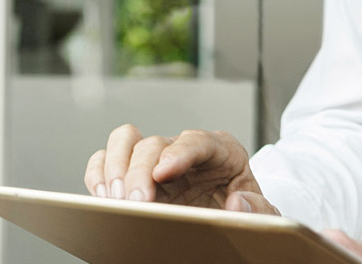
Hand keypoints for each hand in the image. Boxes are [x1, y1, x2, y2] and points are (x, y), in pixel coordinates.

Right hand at [82, 124, 277, 213]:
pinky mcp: (133, 175)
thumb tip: (237, 204)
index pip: (198, 141)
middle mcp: (183, 149)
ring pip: (125, 141)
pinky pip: (105, 161)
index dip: (180, 153)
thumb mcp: (263, 212)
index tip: (164, 172)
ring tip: (116, 199)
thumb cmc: (246, 211)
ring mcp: (155, 160)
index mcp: (221, 150)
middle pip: (154, 143)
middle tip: (138, 202)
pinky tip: (102, 197)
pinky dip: (98, 174)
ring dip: (115, 167)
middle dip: (140, 171)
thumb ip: (258, 208)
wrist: (230, 220)